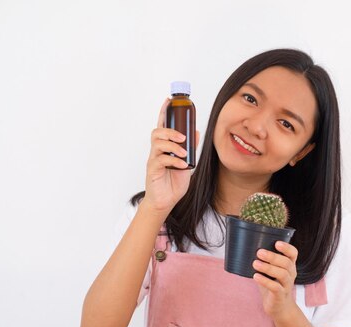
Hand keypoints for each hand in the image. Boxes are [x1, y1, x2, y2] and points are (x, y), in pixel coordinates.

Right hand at [143, 98, 199, 213]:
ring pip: (157, 144)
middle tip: (183, 137)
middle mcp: (157, 152)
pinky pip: (161, 160)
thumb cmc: (173, 183)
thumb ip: (191, 148)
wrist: (166, 201)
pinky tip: (182, 165)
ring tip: (184, 153)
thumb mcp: (187, 163)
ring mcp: (153, 160)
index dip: (164, 112)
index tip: (168, 100)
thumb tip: (197, 132)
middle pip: (157, 132)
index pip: (162, 126)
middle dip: (170, 131)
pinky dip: (174, 161)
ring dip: (173, 146)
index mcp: (164, 148)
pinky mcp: (153, 170)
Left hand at [252, 241, 298, 319]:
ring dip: (268, 268)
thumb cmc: (273, 285)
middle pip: (287, 263)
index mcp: (289, 266)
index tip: (276, 243)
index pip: (293, 253)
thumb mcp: (270, 272)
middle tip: (259, 252)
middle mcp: (291, 274)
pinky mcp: (281, 295)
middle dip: (273, 257)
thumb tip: (247, 249)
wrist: (279, 307)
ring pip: (282, 274)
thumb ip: (264, 262)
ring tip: (255, 264)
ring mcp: (287, 285)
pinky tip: (256, 277)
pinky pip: (276, 287)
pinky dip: (265, 281)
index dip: (287, 248)